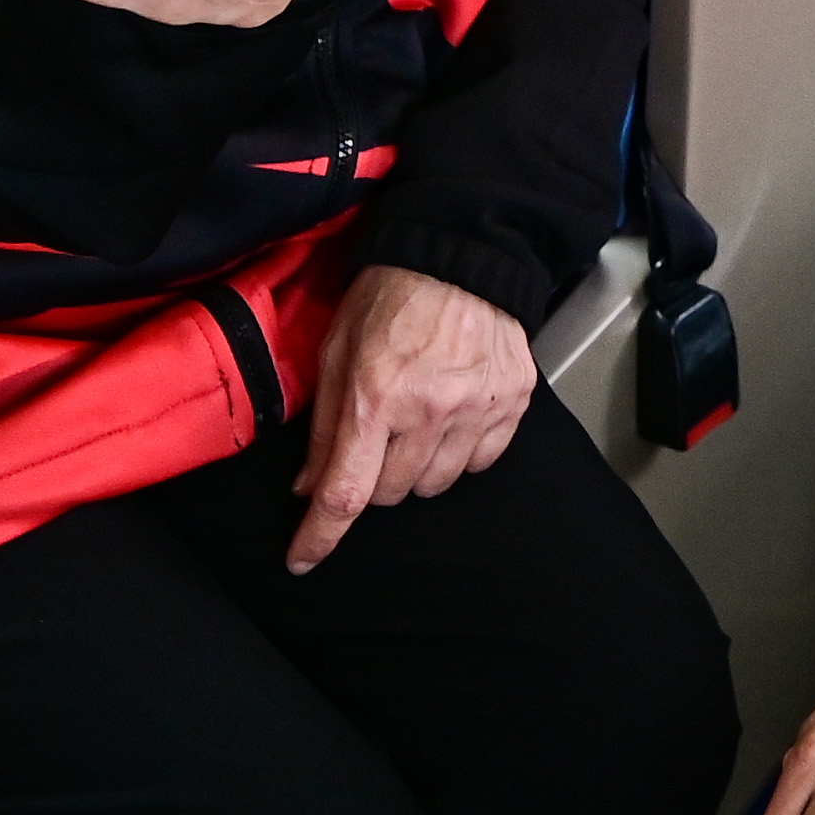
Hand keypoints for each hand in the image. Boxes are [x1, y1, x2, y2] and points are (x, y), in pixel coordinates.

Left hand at [287, 262, 535, 574]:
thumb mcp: (337, 353)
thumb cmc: (392, 296)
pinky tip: (451, 419)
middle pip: (392, 493)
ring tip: (416, 424)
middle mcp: (432, 410)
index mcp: (377, 397)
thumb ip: (325, 425)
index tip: (302, 559)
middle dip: (372, 478)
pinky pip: (482, 461)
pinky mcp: (512, 402)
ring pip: (436, 484)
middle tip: (374, 439)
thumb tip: (310, 486)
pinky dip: (461, 453)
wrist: (460, 256)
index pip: (345, 492)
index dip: (319, 535)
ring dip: (417, 469)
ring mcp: (479, 408)